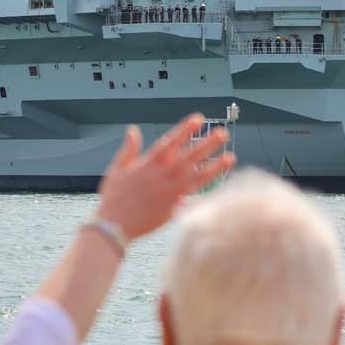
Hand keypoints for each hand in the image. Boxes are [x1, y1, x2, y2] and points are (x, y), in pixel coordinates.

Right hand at [94, 115, 234, 240]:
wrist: (113, 225)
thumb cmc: (113, 198)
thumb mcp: (116, 168)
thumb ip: (128, 149)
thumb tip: (133, 130)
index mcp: (148, 163)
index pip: (170, 141)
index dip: (185, 129)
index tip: (198, 119)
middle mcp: (162, 175)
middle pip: (189, 156)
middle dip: (207, 143)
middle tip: (222, 133)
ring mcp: (169, 192)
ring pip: (197, 176)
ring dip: (215, 166)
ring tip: (230, 158)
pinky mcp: (173, 208)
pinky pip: (194, 199)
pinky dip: (207, 194)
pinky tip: (222, 189)